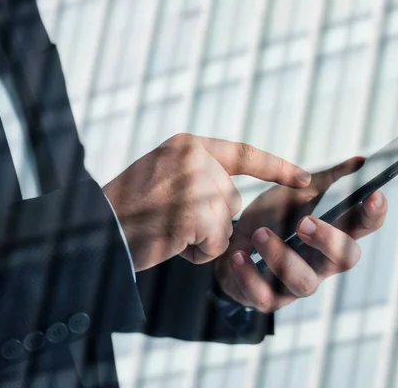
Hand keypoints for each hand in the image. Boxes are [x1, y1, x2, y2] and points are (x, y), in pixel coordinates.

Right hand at [103, 133, 311, 271]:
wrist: (92, 231)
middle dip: (209, 220)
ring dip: (201, 238)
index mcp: (188, 144)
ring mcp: (198, 183)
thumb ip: (198, 175)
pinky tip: (168, 243)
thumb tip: (233, 195)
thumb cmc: (125, 210)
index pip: (244, 153)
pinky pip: (216, 244)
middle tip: (167, 220)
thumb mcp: (162, 175)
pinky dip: (196, 253)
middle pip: (230, 199)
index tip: (304, 177)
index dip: (276, 166)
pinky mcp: (198, 212)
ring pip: (225, 224)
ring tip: (165, 230)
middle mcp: (196, 157)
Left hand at [214, 157, 388, 311]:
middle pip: (344, 259)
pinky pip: (264, 296)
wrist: (235, 240)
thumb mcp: (299, 192)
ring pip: (304, 283)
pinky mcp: (269, 299)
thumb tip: (361, 161)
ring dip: (281, 257)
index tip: (374, 195)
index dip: (374, 214)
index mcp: (335, 232)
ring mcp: (298, 284)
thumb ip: (329, 179)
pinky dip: (249, 276)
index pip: (365, 226)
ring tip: (259, 233)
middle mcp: (323, 262)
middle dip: (326, 240)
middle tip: (303, 222)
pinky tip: (238, 255)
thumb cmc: (274, 216)